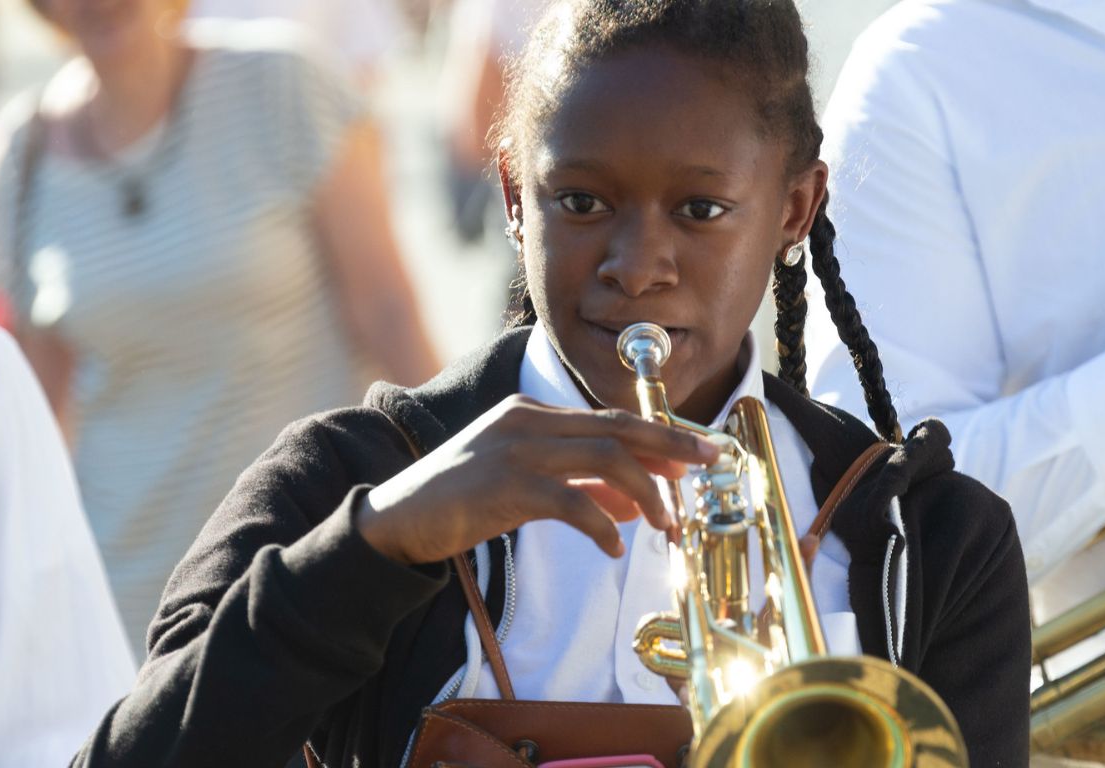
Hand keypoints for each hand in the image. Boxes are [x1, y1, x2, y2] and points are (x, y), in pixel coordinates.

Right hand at [356, 395, 722, 564]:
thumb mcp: (526, 487)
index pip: (610, 418)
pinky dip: (600, 523)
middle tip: (709, 461)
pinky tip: (613, 548)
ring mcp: (515, 449)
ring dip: (645, 491)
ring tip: (667, 523)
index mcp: (533, 415)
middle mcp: (528, 421)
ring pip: (603, 457)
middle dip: (671, 443)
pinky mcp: (503, 484)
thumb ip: (578, 487)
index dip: (659, 435)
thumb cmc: (460, 503)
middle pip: (617, 426)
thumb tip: (633, 503)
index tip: (697, 452)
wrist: (394, 520)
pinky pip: (569, 500)